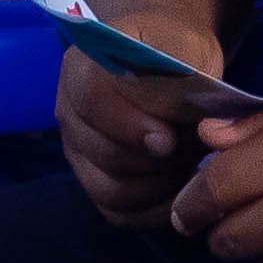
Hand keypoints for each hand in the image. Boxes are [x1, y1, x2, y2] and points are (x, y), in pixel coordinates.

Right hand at [58, 23, 227, 231]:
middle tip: (192, 145)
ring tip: (188, 162)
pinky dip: (155, 209)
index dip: (131, 125)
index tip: (169, 138)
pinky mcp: (94, 184)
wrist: (174, 62)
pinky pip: (119, 214)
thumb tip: (187, 128)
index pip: (91, 100)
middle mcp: (70, 113)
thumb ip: (181, 78)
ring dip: (159, 184)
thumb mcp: (185, 48)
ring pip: (111, 191)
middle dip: (156, 159)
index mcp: (82, 68)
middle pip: (103, 153)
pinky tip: (180, 188)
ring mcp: (78, 153)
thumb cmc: (178, 52)